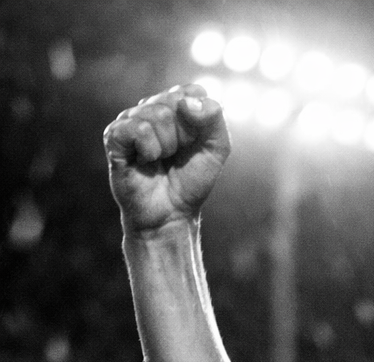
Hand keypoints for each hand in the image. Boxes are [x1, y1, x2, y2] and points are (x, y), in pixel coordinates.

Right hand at [104, 85, 229, 233]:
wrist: (171, 214)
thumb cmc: (191, 182)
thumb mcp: (216, 150)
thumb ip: (214, 119)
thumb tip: (188, 101)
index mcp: (175, 106)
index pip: (192, 92)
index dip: (199, 122)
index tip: (194, 145)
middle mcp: (151, 107)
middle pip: (174, 101)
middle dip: (183, 136)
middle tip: (175, 156)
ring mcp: (130, 120)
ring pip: (156, 114)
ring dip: (166, 146)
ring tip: (160, 161)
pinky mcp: (114, 135)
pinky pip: (138, 129)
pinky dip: (150, 149)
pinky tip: (146, 161)